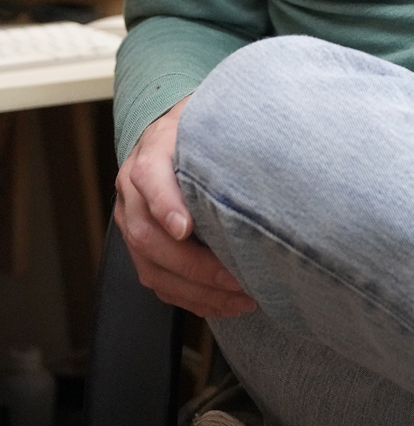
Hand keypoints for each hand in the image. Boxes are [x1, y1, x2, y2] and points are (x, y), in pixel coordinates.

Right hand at [115, 95, 256, 317]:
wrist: (165, 137)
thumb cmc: (193, 132)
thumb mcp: (205, 121)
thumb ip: (222, 135)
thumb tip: (269, 145)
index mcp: (149, 157)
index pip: (150, 179)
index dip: (166, 205)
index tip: (186, 228)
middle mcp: (132, 195)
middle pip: (149, 237)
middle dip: (193, 264)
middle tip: (233, 277)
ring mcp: (132, 226)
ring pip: (153, 269)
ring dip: (198, 290)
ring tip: (239, 298)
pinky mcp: (142, 251)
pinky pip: (161, 284)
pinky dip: (194, 300)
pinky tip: (225, 304)